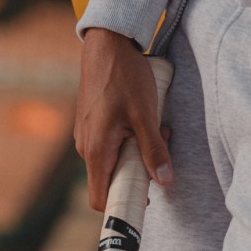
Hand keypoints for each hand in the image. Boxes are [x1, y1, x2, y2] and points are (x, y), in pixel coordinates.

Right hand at [74, 28, 172, 210]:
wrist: (107, 43)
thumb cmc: (124, 76)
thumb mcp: (145, 114)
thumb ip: (154, 149)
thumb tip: (165, 180)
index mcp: (95, 150)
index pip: (101, 198)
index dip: (122, 206)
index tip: (145, 202)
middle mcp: (85, 146)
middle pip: (111, 178)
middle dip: (138, 171)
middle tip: (161, 149)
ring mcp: (87, 133)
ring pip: (113, 158)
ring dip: (137, 151)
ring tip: (157, 127)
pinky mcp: (92, 122)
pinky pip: (111, 142)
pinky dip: (129, 137)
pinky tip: (145, 118)